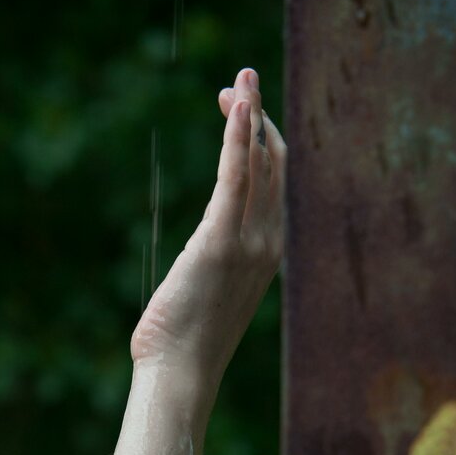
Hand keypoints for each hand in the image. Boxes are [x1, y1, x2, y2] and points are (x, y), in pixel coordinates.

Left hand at [130, 67, 285, 402]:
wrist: (180, 374)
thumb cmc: (184, 342)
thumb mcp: (207, 293)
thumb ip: (214, 264)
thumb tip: (200, 259)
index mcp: (268, 255)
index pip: (275, 184)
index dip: (262, 142)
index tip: (239, 112)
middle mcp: (269, 244)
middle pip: (274, 165)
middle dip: (258, 119)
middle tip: (239, 83)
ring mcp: (250, 244)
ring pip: (260, 164)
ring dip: (250, 115)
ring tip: (239, 80)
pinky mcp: (221, 243)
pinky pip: (236, 177)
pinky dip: (237, 137)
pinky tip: (235, 106)